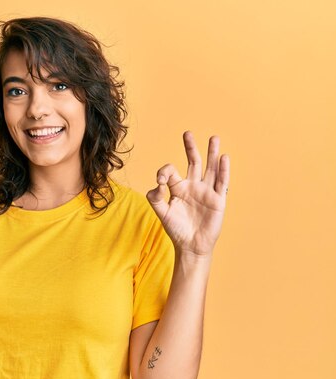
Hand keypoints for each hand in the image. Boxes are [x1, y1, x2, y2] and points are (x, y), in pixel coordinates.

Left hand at [146, 131, 229, 256]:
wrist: (191, 246)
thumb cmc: (176, 229)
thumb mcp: (161, 213)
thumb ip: (155, 198)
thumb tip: (156, 184)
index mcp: (177, 188)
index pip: (171, 170)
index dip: (164, 171)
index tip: (160, 181)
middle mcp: (192, 186)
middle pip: (193, 162)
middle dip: (190, 148)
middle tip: (187, 133)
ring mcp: (206, 191)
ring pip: (210, 168)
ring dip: (211, 153)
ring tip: (214, 138)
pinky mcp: (218, 199)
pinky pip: (221, 182)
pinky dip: (223, 170)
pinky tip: (223, 157)